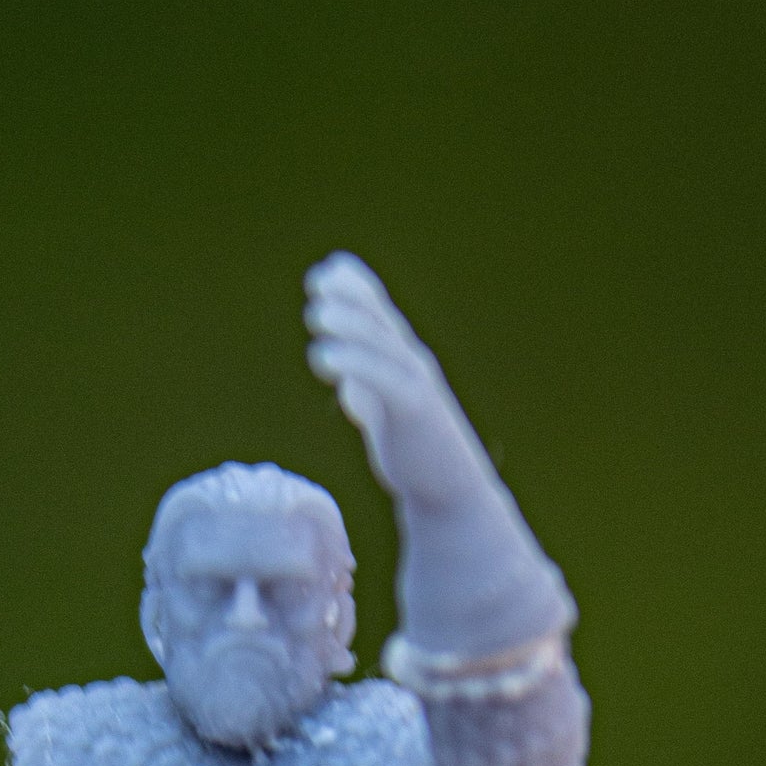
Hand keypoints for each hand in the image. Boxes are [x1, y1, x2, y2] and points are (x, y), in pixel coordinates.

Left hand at [304, 253, 488, 520]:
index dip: (357, 288)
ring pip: (380, 344)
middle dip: (350, 297)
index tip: (327, 271)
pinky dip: (353, 362)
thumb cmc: (417, 457)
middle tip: (317, 283)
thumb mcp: (389, 422)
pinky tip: (325, 356)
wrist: (450, 494)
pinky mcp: (413, 409)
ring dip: (348, 325)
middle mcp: (413, 365)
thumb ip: (370, 399)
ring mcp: (416, 385)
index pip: (381, 316)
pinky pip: (381, 377)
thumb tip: (350, 388)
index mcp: (405, 364)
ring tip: (316, 313)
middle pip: (380, 320)